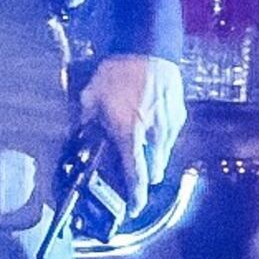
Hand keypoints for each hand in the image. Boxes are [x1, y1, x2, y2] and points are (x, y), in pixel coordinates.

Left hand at [78, 55, 186, 200]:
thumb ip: (85, 120)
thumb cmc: (118, 72)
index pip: (134, 175)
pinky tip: (151, 123)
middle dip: (144, 175)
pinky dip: (161, 137)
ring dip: (153, 156)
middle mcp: (152, 135)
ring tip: (141, 145)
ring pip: (164, 154)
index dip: (135, 197)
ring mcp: (169, 125)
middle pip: (153, 170)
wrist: (148, 49)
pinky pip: (170, 135)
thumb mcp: (90, 96)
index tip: (134, 209)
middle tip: (134, 170)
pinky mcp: (179, 114)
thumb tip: (79, 134)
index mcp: (128, 134)